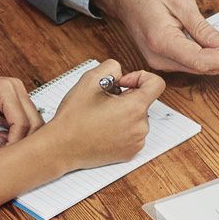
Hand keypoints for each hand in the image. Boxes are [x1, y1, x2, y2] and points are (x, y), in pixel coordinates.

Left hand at [0, 60, 42, 154]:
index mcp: (6, 88)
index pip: (22, 122)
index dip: (14, 143)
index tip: (4, 158)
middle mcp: (16, 88)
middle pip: (33, 122)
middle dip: (21, 141)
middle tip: (5, 155)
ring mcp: (16, 92)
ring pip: (30, 121)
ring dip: (18, 136)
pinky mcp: (12, 99)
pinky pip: (22, 119)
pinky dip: (14, 131)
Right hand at [45, 60, 166, 169]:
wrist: (61, 148)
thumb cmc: (73, 117)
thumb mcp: (89, 80)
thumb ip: (111, 67)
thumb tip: (121, 74)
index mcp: (134, 108)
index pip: (156, 84)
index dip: (140, 77)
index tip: (123, 84)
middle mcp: (140, 127)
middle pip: (143, 101)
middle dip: (126, 97)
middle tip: (103, 102)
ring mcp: (136, 142)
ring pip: (137, 117)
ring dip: (124, 113)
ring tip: (101, 117)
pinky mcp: (130, 153)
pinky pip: (133, 133)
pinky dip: (122, 128)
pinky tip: (103, 129)